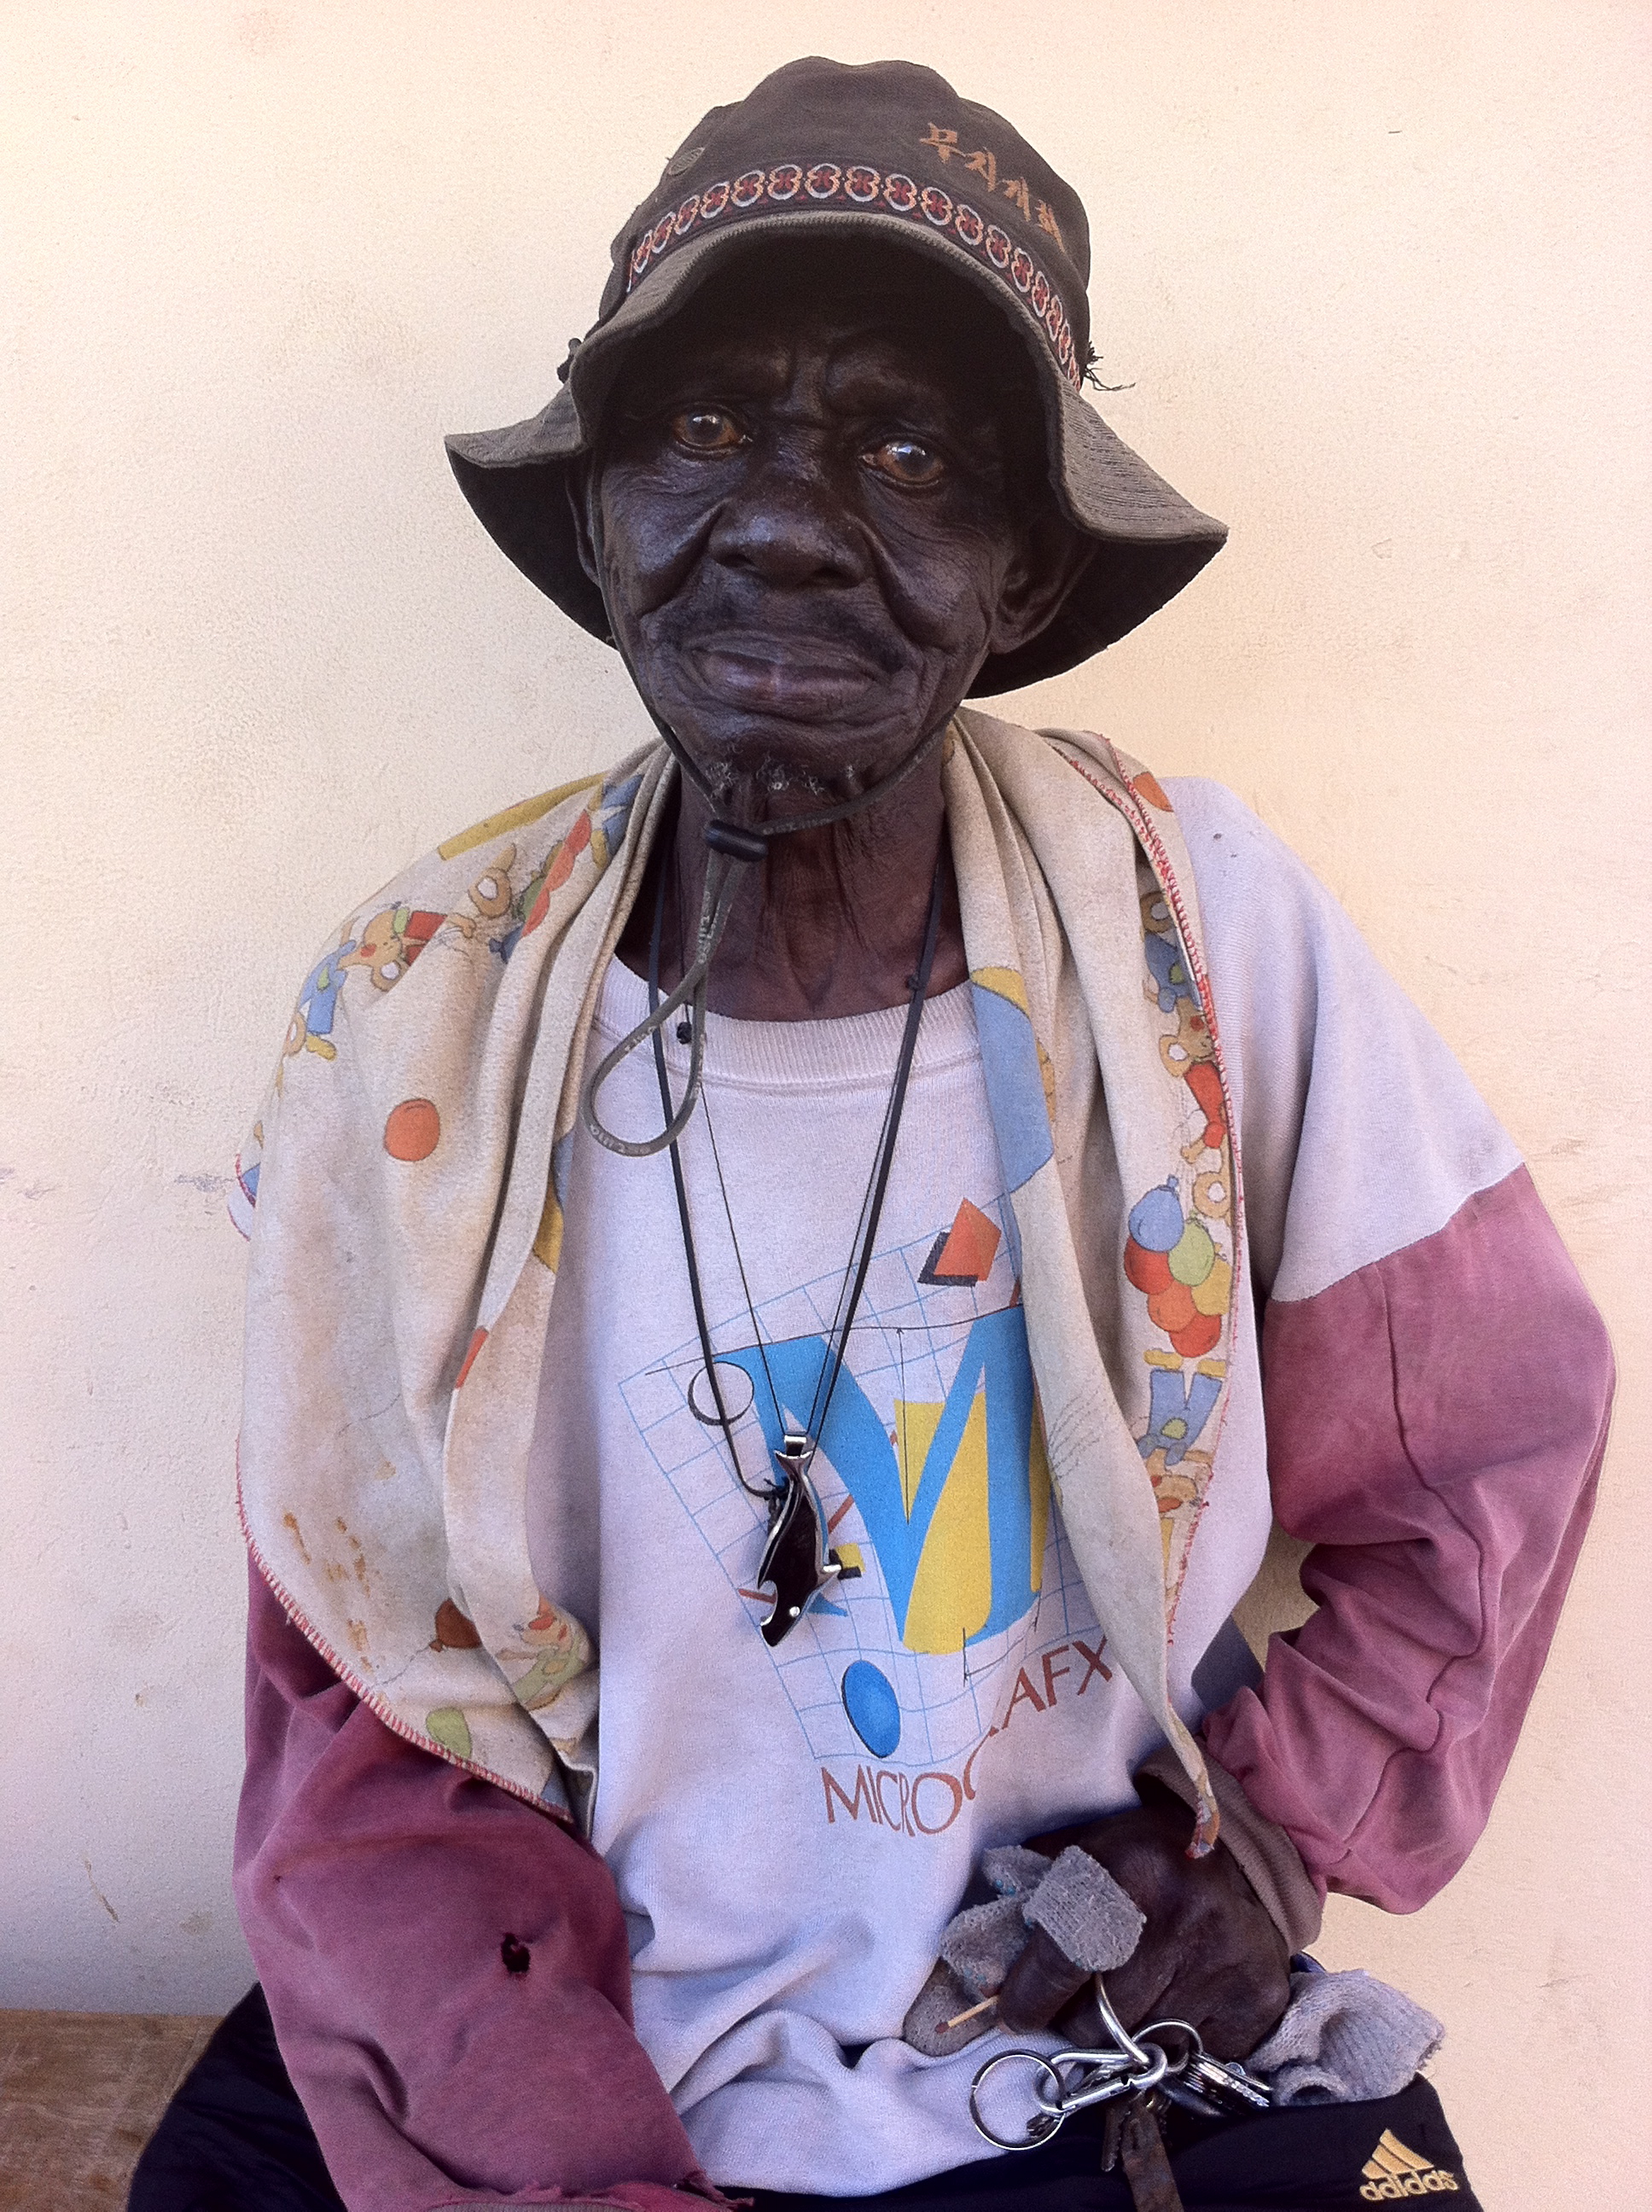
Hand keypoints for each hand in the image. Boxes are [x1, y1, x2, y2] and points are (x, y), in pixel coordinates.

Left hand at [996, 1781, 1290, 2059]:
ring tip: (1137, 1988)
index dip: (1028, 1996)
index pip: (1061, 1959)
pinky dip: (1175, 2039)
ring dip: (1127, 2030)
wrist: (1245, 1853)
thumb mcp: (1088, 1846)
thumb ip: (1037, 1893)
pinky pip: (1192, 2056)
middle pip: (1096, 2021)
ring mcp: (1224, 1963)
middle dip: (1079, 2016)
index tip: (1013, 2014)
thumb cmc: (1146, 1853)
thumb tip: (984, 1963)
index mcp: (1129, 1870)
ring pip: (1140, 2045)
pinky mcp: (1258, 2000)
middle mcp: (1181, 1918)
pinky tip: (1180, 1996)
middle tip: (1084, 1996)